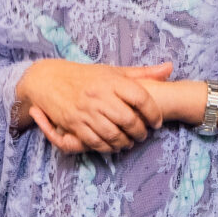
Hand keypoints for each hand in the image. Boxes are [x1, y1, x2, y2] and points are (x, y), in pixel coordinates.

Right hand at [14, 60, 170, 153]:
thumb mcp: (112, 71)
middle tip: (144, 134)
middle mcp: (99, 95)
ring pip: (113, 134)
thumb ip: (142, 73)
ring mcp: (86, 111)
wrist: (48, 79)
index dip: (153, 113)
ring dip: (126, 142)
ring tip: (130, 141)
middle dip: (140, 131)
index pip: (140, 98)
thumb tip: (170, 69)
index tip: (156, 121)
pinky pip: (96, 142)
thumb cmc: (85, 76)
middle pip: (129, 119)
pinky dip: (108, 147)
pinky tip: (114, 145)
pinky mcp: (74, 124)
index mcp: (111, 80)